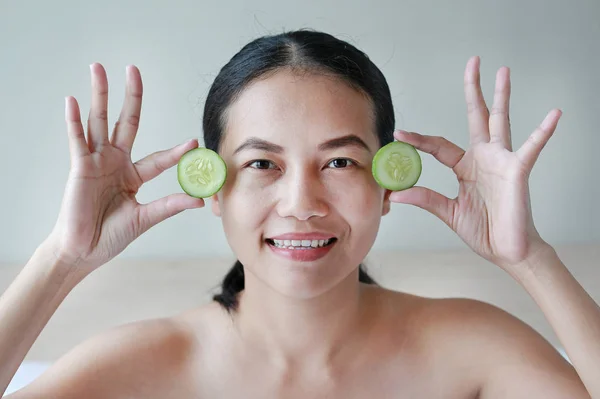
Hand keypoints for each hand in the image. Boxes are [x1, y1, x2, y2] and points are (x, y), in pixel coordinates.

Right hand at [48, 63, 204, 271]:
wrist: (84, 252)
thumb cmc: (111, 236)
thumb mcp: (146, 218)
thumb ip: (170, 205)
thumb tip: (200, 200)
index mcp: (133, 174)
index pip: (160, 158)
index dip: (177, 151)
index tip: (195, 142)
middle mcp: (115, 162)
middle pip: (125, 122)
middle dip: (130, 96)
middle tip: (133, 69)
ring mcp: (97, 162)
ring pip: (99, 121)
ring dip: (98, 95)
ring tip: (98, 68)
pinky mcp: (79, 168)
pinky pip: (77, 140)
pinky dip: (74, 120)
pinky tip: (73, 100)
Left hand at [389, 56, 558, 269]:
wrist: (507, 251)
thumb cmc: (483, 231)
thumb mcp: (448, 212)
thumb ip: (426, 199)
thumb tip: (396, 194)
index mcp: (465, 167)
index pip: (439, 145)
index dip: (419, 140)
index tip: (399, 133)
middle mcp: (483, 158)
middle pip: (476, 116)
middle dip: (473, 90)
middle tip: (473, 62)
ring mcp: (502, 161)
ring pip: (501, 121)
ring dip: (502, 96)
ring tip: (503, 71)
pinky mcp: (518, 171)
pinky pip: (532, 148)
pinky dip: (543, 132)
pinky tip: (553, 114)